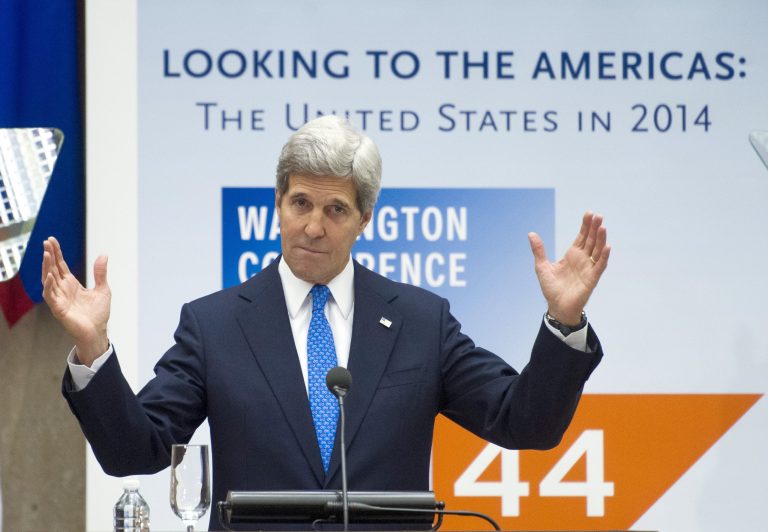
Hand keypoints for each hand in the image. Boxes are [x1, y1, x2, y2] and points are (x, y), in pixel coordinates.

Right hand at [41, 236, 111, 365]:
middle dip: (49, 256)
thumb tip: (104, 254)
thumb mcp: (103, 289)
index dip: (56, 253)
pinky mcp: (59, 309)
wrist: (98, 331)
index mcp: (71, 284)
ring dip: (46, 267)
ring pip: (49, 280)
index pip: (61, 265)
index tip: (51, 240)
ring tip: (46, 254)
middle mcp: (63, 289)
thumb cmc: (98, 313)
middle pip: (53, 269)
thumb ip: (100, 273)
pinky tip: (49, 276)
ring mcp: (59, 298)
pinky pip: (50, 296)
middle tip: (46, 242)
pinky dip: (49, 286)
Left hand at [528, 212, 610, 324]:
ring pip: (597, 250)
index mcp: (572, 255)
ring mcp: (588, 268)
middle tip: (598, 215)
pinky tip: (607, 247)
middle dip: (595, 228)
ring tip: (602, 227)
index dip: (585, 226)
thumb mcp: (542, 266)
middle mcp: (582, 260)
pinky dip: (603, 257)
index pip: (581, 237)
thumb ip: (539, 250)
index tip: (589, 213)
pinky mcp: (592, 279)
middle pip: (591, 240)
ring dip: (601, 239)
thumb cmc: (551, 288)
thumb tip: (531, 233)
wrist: (556, 307)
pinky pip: (599, 266)